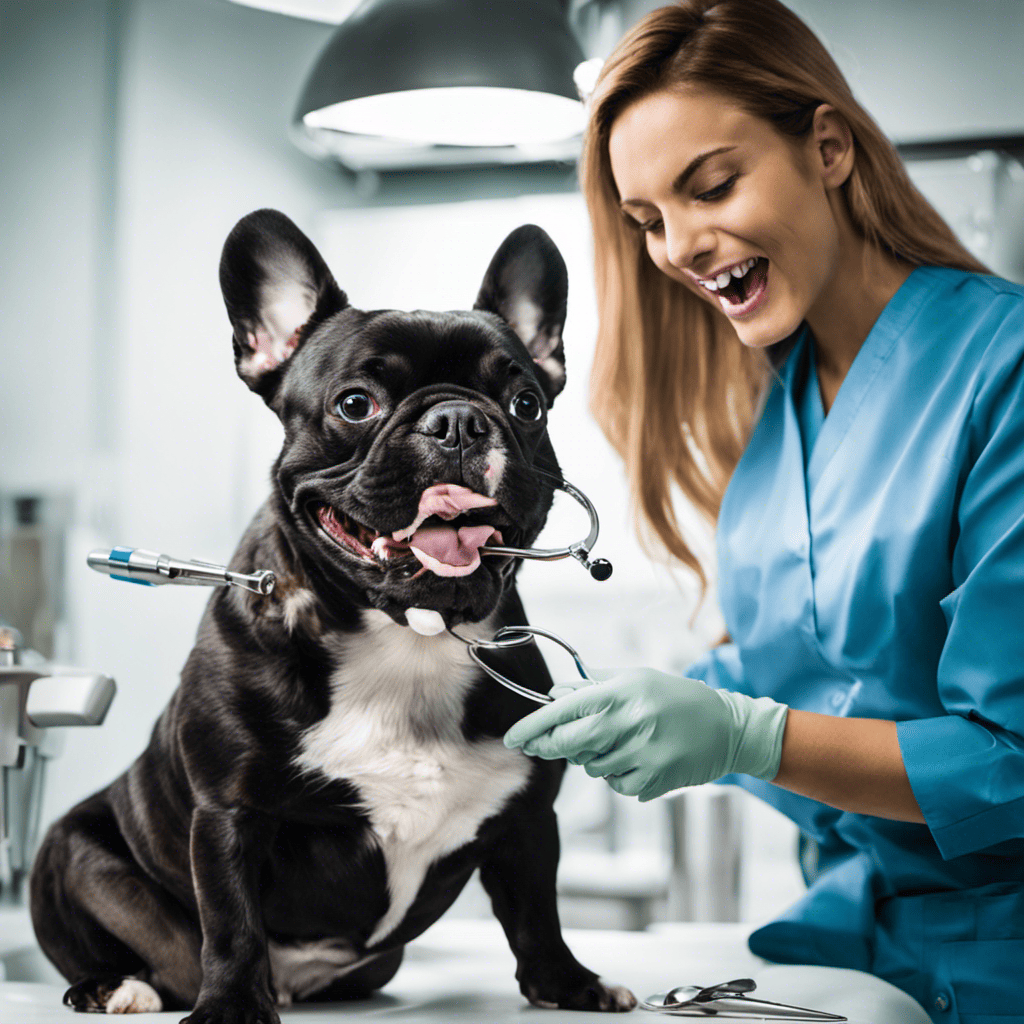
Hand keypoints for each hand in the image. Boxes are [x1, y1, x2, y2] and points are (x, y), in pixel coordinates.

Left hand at [505, 668, 787, 800]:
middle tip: (543, 745)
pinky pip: (616, 785)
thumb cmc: (676, 698)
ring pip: (591, 767)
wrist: (727, 727)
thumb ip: (594, 686)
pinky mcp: (654, 780)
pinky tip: (638, 760)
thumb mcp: (635, 679)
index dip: (533, 727)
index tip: (513, 738)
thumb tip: (555, 694)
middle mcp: (629, 722)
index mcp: (620, 693)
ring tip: (619, 742)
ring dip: (593, 758)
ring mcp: (642, 754)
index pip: (563, 712)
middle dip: (550, 746)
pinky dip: (617, 776)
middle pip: (569, 744)